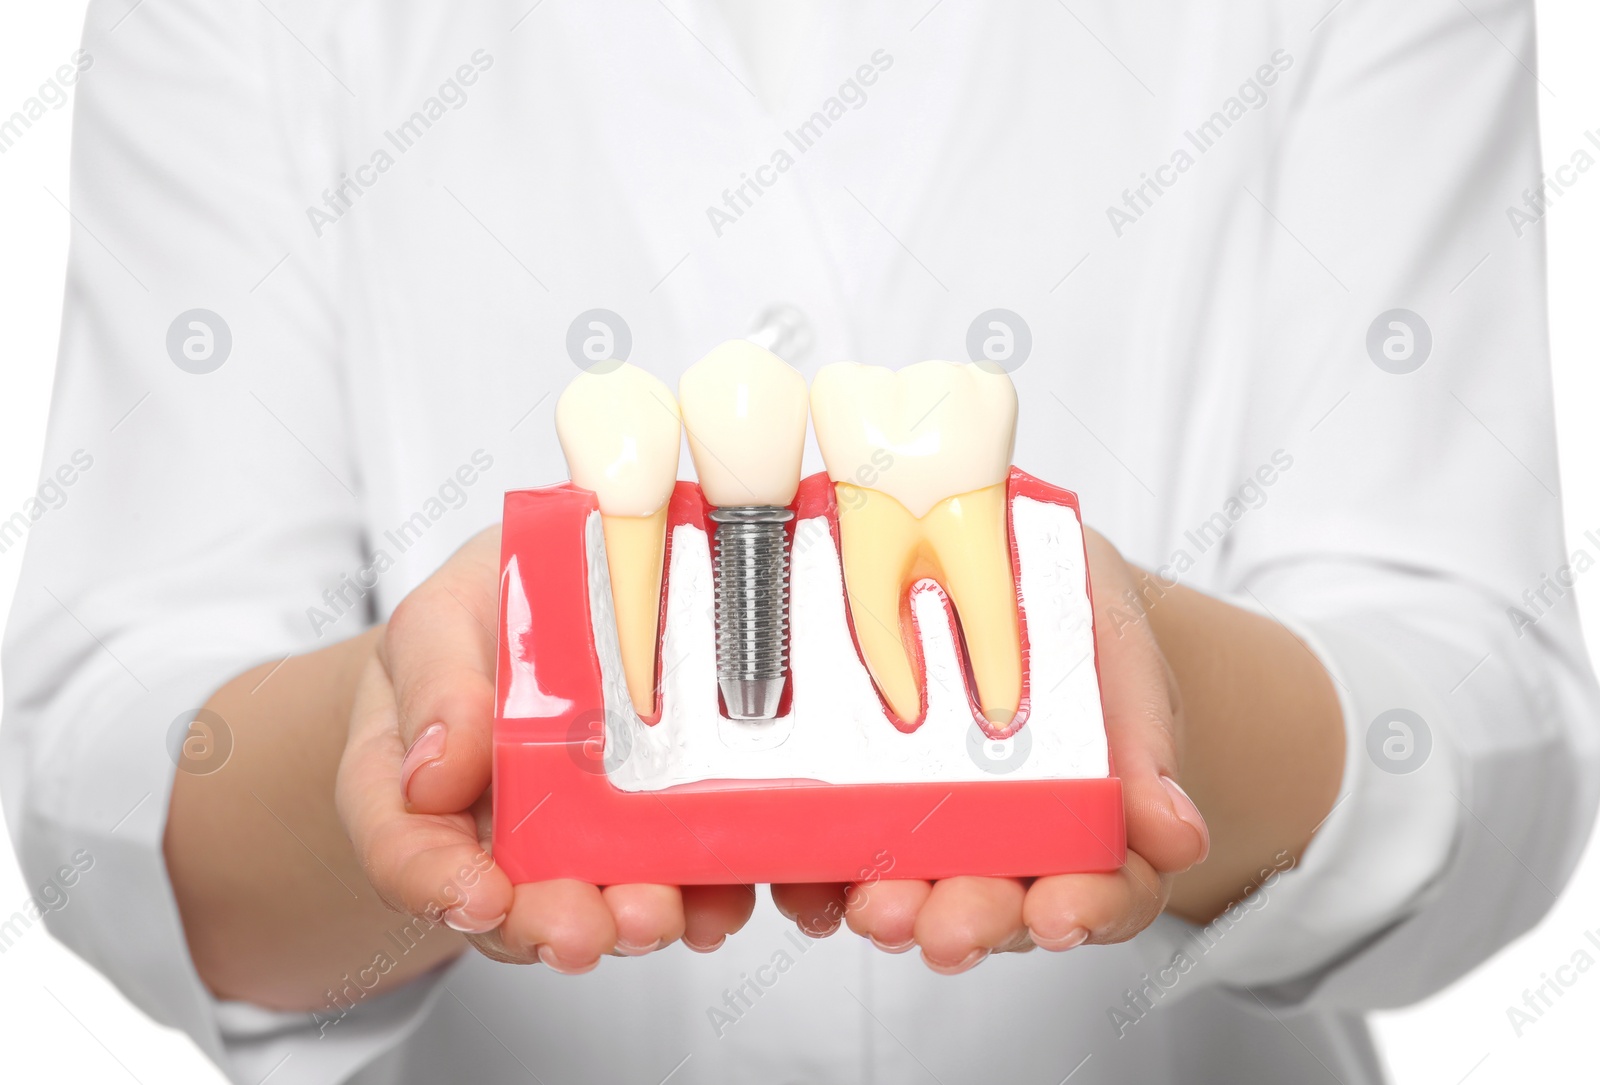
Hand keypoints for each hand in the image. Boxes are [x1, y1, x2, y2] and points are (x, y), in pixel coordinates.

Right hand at [334, 526, 755, 972]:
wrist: (538, 620)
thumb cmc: (478, 621)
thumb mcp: (439, 622)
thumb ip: (432, 684)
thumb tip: (434, 773)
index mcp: (409, 784)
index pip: (403, 851)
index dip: (435, 883)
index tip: (478, 897)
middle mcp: (488, 836)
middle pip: (505, 905)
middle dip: (547, 923)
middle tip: (582, 930)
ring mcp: (571, 848)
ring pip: (591, 907)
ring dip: (628, 922)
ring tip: (656, 916)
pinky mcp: (649, 838)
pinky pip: (674, 882)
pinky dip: (698, 900)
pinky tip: (716, 903)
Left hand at [771, 526, 1209, 971]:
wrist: (1005, 577)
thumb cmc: (1074, 620)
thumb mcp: (1120, 651)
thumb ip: (1145, 738)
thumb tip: (1179, 836)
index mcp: (1098, 824)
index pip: (1110, 892)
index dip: (1089, 912)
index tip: (1060, 914)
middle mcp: (1015, 848)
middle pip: (1004, 911)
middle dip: (976, 922)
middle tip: (950, 928)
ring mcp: (935, 837)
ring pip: (920, 897)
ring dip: (898, 910)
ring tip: (881, 907)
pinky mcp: (859, 812)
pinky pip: (836, 862)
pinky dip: (822, 884)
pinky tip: (812, 889)